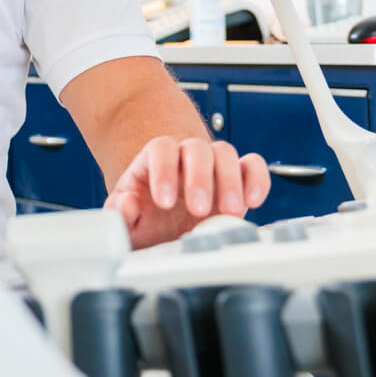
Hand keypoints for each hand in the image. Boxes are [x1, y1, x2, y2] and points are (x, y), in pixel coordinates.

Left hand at [103, 136, 269, 249]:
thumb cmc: (145, 221)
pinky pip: (251, 165)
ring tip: (228, 211)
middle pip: (195, 148)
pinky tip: (253, 200)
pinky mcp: (237, 180)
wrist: (164, 228)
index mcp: (154, 162)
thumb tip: (128, 202)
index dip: (163, 171)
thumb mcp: (125, 222)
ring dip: (230, 180)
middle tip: (198, 209)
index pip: (160, 148)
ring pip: (224, 153)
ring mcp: (212, 166)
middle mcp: (184, 159)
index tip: (164, 202)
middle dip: (199, 178)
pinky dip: (256, 178)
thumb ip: (119, 212)